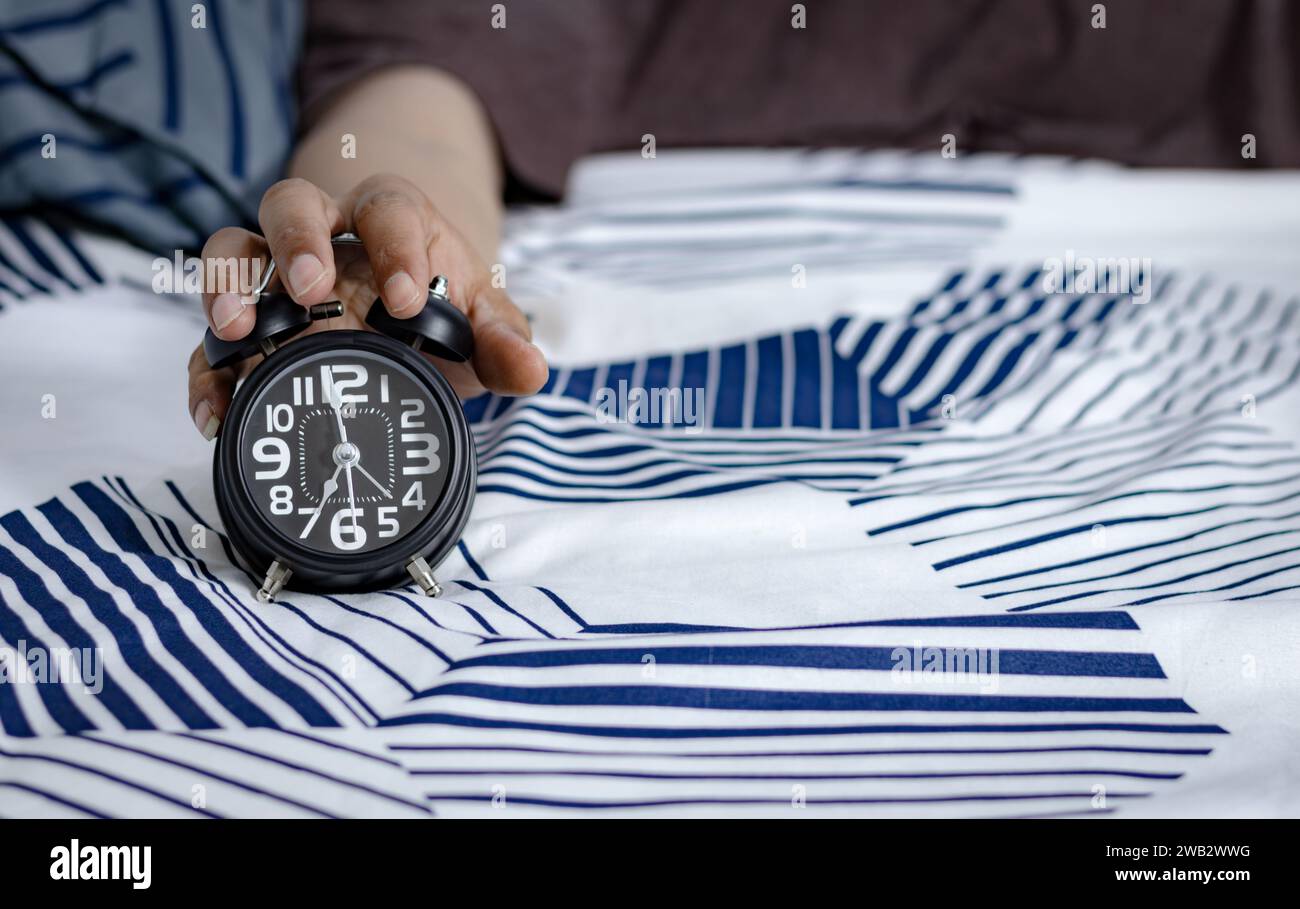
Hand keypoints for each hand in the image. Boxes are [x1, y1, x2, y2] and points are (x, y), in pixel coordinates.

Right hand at [187, 173, 547, 437]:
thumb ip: (504, 341)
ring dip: (229, 285)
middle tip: (309, 289)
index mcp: (391, 219)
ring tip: (236, 330)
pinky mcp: (249, 321)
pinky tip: (215, 410)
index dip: (396, 246)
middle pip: (291, 205)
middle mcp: (325, 233)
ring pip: (234, 248)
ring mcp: (276, 273)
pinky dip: (206, 368)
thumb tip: (531, 371)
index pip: (387, 208)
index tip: (408, 300)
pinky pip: (213, 334)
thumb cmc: (443, 305)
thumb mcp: (480, 320)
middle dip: (296, 242)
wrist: (407, 310)